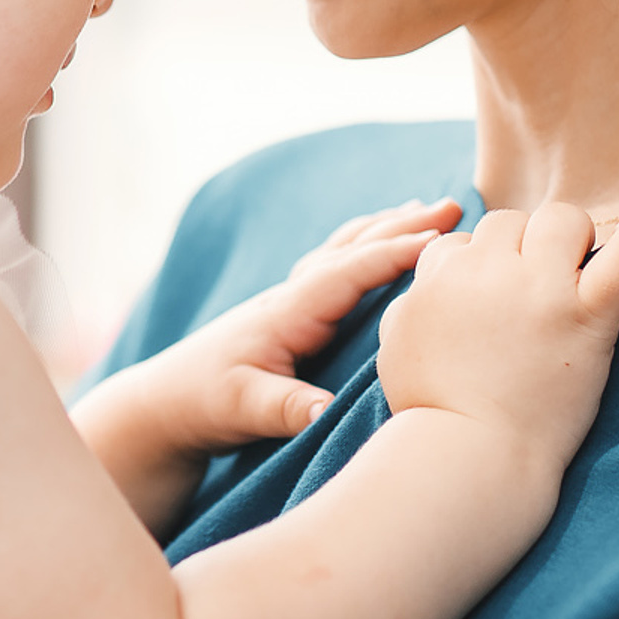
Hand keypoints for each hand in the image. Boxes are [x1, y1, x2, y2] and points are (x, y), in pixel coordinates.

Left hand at [88, 199, 459, 471]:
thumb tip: (328, 414)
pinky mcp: (290, 312)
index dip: (395, 255)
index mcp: (287, 311)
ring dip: (386, 228)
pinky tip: (381, 246)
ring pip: (345, 250)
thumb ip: (287, 409)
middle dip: (404, 225)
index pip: (349, 272)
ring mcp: (289, 299)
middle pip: (353, 248)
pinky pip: (338, 266)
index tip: (443, 239)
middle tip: (454, 205)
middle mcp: (290, 295)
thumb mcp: (245, 410)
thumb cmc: (204, 402)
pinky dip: (366, 247)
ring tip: (426, 209)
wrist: (164, 403)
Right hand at [378, 204, 618, 474]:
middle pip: (509, 221)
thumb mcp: (396, 341)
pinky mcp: (588, 316)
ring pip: (562, 219)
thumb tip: (433, 275)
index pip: (460, 242)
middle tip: (534, 292)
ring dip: (569, 241)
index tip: (489, 303)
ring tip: (576, 277)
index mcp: (442, 276)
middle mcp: (488, 270)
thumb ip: (414, 296)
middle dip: (520, 248)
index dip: (476, 269)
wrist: (472, 456)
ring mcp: (541, 290)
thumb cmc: (430, 409)